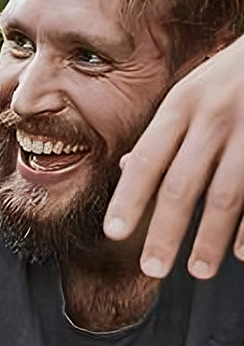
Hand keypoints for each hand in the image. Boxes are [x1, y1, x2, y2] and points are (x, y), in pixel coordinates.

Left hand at [103, 36, 243, 279]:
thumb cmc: (233, 75)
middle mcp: (214, 116)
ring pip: (226, 195)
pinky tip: (242, 253)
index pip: (148, 159)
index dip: (128, 198)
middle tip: (151, 270)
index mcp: (183, 105)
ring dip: (209, 238)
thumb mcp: (193, 91)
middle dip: (165, 231)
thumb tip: (125, 167)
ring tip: (197, 270)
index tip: (114, 233)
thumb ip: (164, 130)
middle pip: (183, 185)